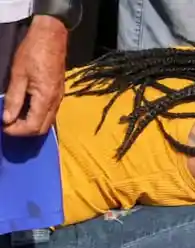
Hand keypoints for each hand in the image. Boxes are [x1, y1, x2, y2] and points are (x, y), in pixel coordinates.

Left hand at [2, 16, 67, 136]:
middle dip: (24, 131)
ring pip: (46, 122)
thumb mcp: (18, 75)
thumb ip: (14, 99)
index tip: (3, 127)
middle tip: (8, 125)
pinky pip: (49, 114)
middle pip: (42, 129)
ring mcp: (59, 99)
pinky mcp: (58, 94)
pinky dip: (36, 117)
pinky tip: (24, 109)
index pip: (33, 126)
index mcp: (45, 99)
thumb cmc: (33, 53)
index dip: (17, 131)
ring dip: (30, 124)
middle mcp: (55, 103)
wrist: (51, 38)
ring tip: (14, 118)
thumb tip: (7, 118)